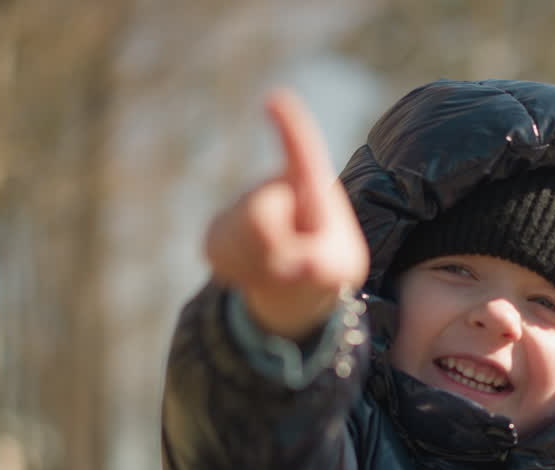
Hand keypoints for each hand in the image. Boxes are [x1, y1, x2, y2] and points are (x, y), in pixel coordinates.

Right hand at [204, 91, 367, 339]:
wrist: (292, 285)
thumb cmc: (323, 265)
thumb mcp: (336, 267)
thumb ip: (317, 260)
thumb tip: (288, 253)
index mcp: (311, 185)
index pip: (301, 152)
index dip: (289, 125)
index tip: (276, 98)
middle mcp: (275, 186)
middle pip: (259, 215)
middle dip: (280, 249)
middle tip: (300, 262)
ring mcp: (243, 205)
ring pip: (239, 238)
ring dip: (263, 266)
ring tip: (279, 269)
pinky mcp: (218, 230)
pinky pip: (222, 256)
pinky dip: (242, 274)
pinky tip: (255, 272)